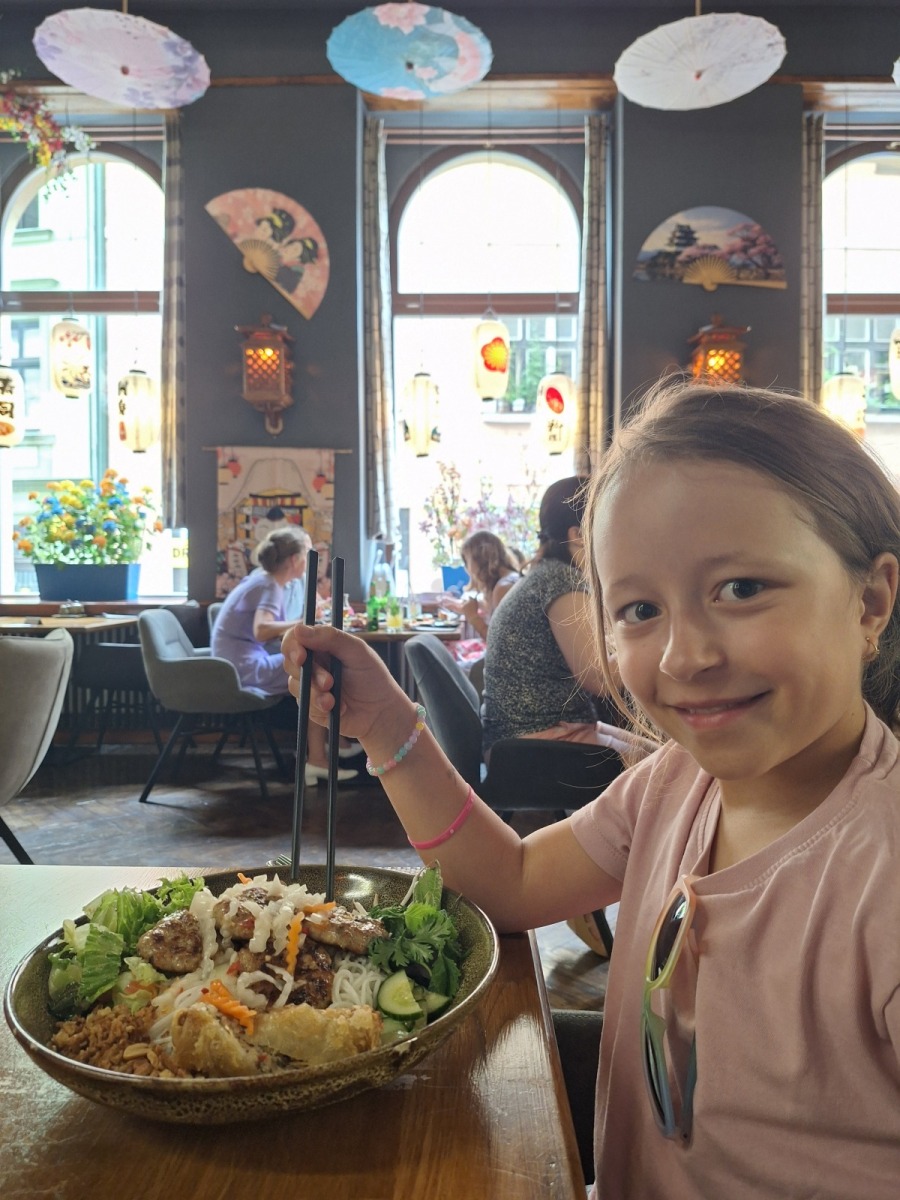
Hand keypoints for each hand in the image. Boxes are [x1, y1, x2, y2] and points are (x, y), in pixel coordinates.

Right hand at [281, 623, 412, 747]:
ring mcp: (310, 684)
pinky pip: (303, 703)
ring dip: (314, 692)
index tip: (301, 657)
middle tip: (329, 683)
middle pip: (290, 662)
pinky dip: (318, 706)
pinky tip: (334, 708)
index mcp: (322, 645)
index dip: (292, 646)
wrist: (380, 712)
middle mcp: (313, 663)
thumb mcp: (357, 651)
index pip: (295, 638)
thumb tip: (299, 629)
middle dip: (308, 674)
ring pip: (294, 684)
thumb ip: (331, 637)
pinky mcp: (310, 705)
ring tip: (334, 700)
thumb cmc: (373, 677)